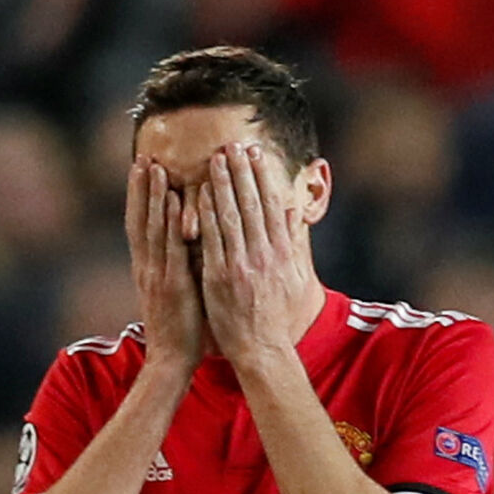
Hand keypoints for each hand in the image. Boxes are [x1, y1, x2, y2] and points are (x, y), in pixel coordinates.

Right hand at [125, 156, 203, 375]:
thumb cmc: (180, 327)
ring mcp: (157, 275)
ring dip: (153, 197)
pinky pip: (172, 248)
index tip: (141, 169)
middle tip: (142, 157)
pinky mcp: (172, 285)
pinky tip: (176, 202)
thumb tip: (188, 242)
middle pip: (140, 220)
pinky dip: (172, 223)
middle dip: (140, 188)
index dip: (139, 197)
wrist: (172, 360)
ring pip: (153, 229)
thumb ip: (177, 266)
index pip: (139, 225)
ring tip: (155, 168)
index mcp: (146, 269)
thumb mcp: (175, 291)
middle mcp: (147, 268)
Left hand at [198, 143, 311, 362]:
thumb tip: (295, 212)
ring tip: (214, 159)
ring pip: (232, 217)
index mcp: (281, 252)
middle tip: (232, 145)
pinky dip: (206, 216)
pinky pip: (212, 241)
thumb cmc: (276, 315)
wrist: (262, 349)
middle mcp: (264, 254)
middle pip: (253, 204)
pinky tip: (198, 195)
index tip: (255, 154)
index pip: (272, 205)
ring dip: (222, 186)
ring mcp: (242, 265)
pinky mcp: (220, 278)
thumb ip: (293, 243)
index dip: (263, 177)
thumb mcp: (295, 277)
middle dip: (241, 172)